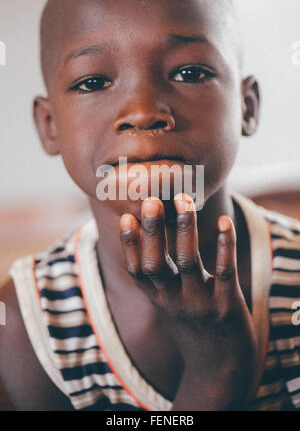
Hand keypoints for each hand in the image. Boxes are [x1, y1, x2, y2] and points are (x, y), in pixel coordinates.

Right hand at [120, 194, 257, 409]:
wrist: (221, 368)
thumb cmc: (192, 325)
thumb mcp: (170, 304)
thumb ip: (160, 277)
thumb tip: (149, 239)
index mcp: (158, 299)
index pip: (137, 271)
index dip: (130, 244)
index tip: (126, 216)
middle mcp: (173, 301)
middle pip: (156, 264)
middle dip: (152, 231)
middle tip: (151, 200)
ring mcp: (200, 304)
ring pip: (188, 262)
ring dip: (184, 229)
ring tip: (183, 199)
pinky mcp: (227, 306)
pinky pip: (224, 271)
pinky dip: (225, 245)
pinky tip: (224, 222)